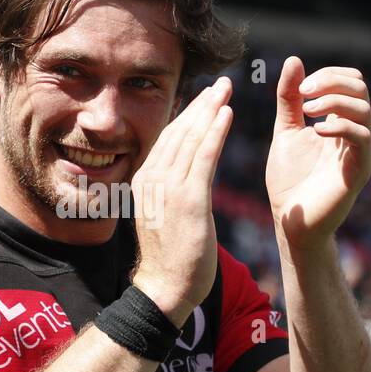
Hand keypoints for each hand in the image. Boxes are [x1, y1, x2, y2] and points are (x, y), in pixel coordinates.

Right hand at [130, 78, 233, 326]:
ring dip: (210, 110)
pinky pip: (203, 157)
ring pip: (190, 138)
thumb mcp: (163, 217)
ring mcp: (168, 188)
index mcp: (145, 182)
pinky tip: (226, 114)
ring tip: (226, 89)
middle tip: (220, 83)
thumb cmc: (169, 259)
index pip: (167, 140)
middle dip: (200, 105)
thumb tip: (184, 178)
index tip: (204, 97)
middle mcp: (152, 179)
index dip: (187, 115)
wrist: (165, 288)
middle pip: (178, 132)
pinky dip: (215, 132)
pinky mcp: (188, 199)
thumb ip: (171, 192)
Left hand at [266, 57, 370, 250]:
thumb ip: (290, 99)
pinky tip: (316, 131)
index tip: (300, 88)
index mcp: (340, 121)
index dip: (329, 76)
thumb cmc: (289, 179)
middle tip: (304, 95)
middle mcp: (354, 134)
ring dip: (334, 102)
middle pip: (361, 89)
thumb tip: (294, 60)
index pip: (351, 82)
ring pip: (365, 111)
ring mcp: (359, 152)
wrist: (290, 220)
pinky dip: (340, 127)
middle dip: (332, 83)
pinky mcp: (359, 172)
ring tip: (307, 112)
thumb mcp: (286, 130)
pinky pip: (362, 139)